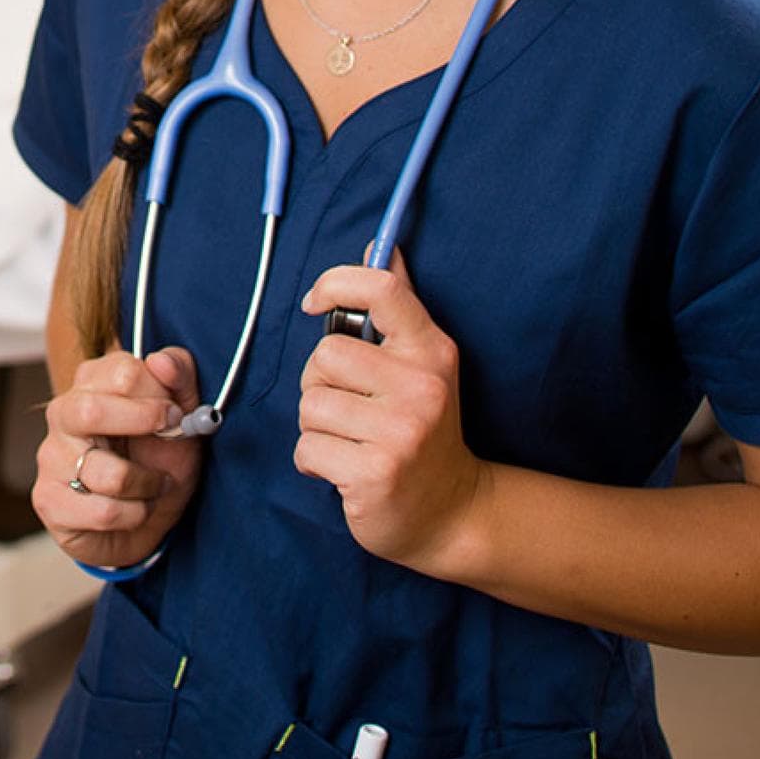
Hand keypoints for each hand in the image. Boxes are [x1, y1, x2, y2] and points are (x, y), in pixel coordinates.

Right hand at [32, 347, 202, 570]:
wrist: (145, 521)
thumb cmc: (159, 461)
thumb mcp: (183, 416)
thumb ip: (180, 377)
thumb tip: (161, 360)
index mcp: (93, 382)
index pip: (122, 372)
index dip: (159, 396)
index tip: (177, 415)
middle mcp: (64, 413)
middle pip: (91, 411)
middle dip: (143, 428)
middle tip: (171, 440)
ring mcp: (52, 457)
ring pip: (109, 474)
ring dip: (148, 485)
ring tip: (153, 486)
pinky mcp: (49, 500)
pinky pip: (103, 512)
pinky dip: (133, 515)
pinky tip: (131, 510)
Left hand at [296, 254, 488, 572]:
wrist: (452, 511)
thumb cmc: (424, 431)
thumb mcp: (423, 366)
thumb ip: (398, 309)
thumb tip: (381, 246)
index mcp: (432, 351)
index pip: (382, 290)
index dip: (335, 282)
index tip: (315, 304)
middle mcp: (422, 388)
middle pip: (324, 356)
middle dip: (319, 384)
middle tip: (347, 409)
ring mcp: (401, 433)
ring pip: (309, 405)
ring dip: (316, 428)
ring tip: (349, 442)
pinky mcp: (375, 473)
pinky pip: (307, 449)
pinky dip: (314, 463)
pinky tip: (344, 470)